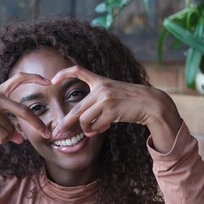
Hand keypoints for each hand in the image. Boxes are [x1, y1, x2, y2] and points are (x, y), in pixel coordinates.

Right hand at [0, 72, 50, 144]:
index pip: (18, 79)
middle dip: (37, 124)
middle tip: (48, 134)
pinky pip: (2, 135)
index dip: (34, 78)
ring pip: (10, 129)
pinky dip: (0, 141)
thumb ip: (7, 124)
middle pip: (23, 111)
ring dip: (5, 137)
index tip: (49, 81)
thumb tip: (20, 139)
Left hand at [51, 66, 181, 152]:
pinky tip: (106, 127)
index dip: (63, 73)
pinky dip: (98, 130)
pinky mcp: (111, 110)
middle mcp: (101, 88)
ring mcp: (106, 99)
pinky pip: (96, 126)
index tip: (52, 80)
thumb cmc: (130, 100)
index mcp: (100, 80)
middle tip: (57, 133)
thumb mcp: (113, 94)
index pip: (78, 71)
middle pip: (76, 109)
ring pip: (85, 120)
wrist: (151, 103)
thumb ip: (96, 105)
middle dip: (65, 124)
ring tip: (93, 130)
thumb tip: (84, 127)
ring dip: (87, 129)